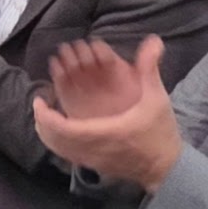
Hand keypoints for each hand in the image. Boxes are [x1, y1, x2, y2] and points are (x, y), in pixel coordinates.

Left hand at [31, 35, 182, 190]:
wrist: (168, 168)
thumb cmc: (160, 133)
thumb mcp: (157, 98)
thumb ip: (150, 68)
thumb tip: (153, 40)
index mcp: (104, 132)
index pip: (63, 128)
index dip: (45, 115)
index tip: (38, 100)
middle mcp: (93, 150)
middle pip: (55, 140)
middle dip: (42, 121)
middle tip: (39, 104)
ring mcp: (92, 161)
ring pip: (59, 150)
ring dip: (47, 132)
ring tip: (45, 115)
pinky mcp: (95, 167)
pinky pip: (67, 156)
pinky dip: (57, 144)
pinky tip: (59, 131)